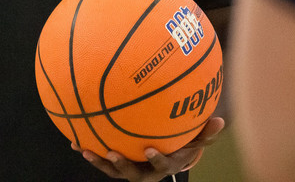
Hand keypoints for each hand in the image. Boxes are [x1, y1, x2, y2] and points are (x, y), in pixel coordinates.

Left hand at [74, 117, 225, 180]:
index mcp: (163, 164)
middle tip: (112, 154)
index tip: (150, 149)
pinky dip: (86, 147)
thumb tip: (222, 120)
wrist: (162, 154)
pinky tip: (72, 137)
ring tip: (84, 150)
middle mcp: (144, 170)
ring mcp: (128, 168)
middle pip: (132, 173)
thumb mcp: (194, 139)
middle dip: (121, 165)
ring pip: (112, 169)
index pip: (161, 164)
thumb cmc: (179, 143)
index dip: (156, 159)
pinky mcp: (114, 162)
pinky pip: (99, 156)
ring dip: (98, 160)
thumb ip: (206, 132)